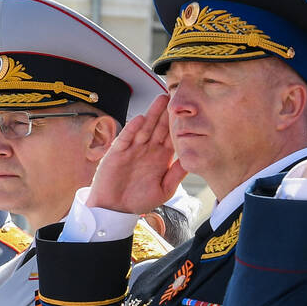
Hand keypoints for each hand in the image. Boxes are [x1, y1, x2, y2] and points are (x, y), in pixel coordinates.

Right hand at [85, 95, 184, 213]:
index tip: (190, 111)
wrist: (114, 210)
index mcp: (161, 157)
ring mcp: (132, 149)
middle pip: (159, 127)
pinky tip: (140, 119)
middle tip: (177, 95)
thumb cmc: (139, 201)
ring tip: (161, 99)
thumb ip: (176, 174)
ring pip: (144, 128)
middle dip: (167, 112)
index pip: (172, 137)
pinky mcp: (117, 153)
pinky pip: (126, 138)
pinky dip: (132, 129)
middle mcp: (147, 150)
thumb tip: (191, 159)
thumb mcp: (164, 190)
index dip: (179, 124)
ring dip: (152, 114)